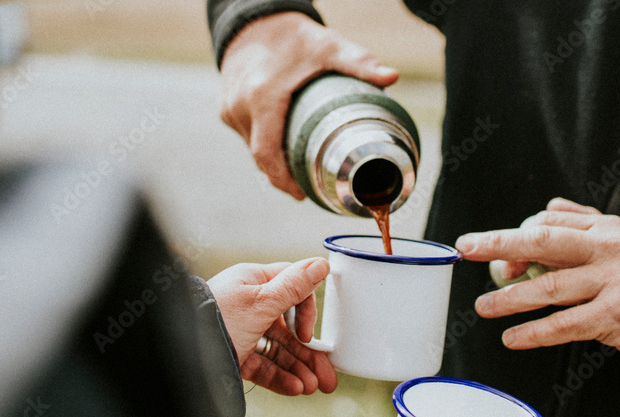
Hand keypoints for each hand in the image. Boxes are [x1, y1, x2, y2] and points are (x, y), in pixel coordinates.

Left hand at [207, 258, 336, 394]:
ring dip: (298, 369)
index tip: (307, 334)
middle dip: (309, 354)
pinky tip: (295, 388)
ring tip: (312, 388)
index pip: (293, 290)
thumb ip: (295, 286)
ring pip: (278, 350)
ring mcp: (242, 331)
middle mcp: (249, 305)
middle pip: (289, 329)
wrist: (181, 355)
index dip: (306, 313)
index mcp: (253, 283)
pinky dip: (280, 377)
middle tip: (327, 377)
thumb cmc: (217, 319)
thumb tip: (321, 263)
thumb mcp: (262, 302)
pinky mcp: (235, 354)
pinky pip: (263, 365)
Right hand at [219, 12, 398, 198]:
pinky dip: (265, 145)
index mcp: (262, 98)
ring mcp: (230, 109)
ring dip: (274, 162)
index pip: (266, 153)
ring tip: (300, 173)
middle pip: (260, 156)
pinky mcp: (227, 108)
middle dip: (282, 176)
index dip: (282, 179)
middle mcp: (239, 107)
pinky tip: (285, 150)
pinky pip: (247, 136)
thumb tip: (392, 77)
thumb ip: (359, 62)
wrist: (253, 19)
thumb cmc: (291, 35)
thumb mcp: (328, 46)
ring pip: (253, 148)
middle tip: (308, 189)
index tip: (301, 194)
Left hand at [455, 198, 619, 367]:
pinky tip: (513, 337)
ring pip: (549, 286)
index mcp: (607, 228)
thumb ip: (585, 223)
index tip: (492, 252)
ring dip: (510, 298)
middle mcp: (608, 249)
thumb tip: (547, 208)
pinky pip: (565, 325)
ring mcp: (612, 283)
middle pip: (543, 241)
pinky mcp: (616, 317)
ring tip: (483, 306)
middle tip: (467, 249)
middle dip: (499, 244)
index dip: (516, 236)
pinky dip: (535, 332)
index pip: (550, 222)